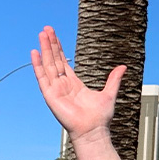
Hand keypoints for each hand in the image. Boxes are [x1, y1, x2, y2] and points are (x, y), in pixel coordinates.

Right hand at [31, 26, 123, 145]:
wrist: (94, 131)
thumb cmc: (100, 117)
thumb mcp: (109, 93)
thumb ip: (114, 79)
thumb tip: (123, 67)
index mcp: (74, 83)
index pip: (63, 62)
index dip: (59, 49)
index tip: (55, 35)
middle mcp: (62, 85)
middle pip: (55, 60)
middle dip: (51, 44)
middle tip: (47, 28)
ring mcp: (55, 89)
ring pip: (48, 65)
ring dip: (45, 49)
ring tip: (41, 34)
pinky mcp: (50, 95)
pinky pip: (42, 78)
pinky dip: (38, 65)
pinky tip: (35, 53)